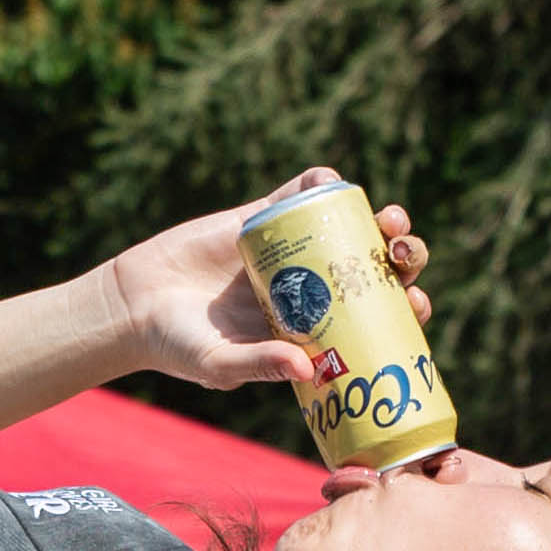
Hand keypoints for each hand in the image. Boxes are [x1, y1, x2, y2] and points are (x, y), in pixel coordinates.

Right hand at [99, 170, 428, 394]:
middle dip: (402, 260)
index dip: (404, 309)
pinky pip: (298, 195)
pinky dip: (320, 184)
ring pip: (350, 229)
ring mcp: (290, 252)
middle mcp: (311, 290)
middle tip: (403, 258)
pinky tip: (332, 183)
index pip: (375, 319)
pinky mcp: (259, 219)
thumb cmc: (179, 349)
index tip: (417, 304)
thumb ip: (260, 366)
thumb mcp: (220, 366)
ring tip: (389, 221)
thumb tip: (306, 368)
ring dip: (377, 221)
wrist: (133, 307)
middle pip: (374, 270)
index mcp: (315, 330)